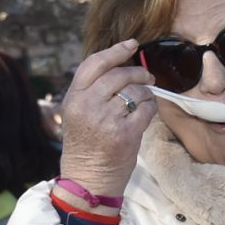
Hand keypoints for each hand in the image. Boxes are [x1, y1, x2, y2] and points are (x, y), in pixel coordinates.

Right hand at [58, 39, 155, 195]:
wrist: (88, 180)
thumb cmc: (86, 147)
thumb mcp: (78, 115)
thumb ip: (93, 92)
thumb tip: (120, 67)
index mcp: (74, 98)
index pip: (94, 64)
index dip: (115, 51)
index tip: (132, 44)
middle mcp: (88, 106)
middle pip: (119, 75)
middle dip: (138, 73)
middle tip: (148, 78)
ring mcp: (106, 119)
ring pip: (135, 91)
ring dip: (146, 93)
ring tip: (145, 101)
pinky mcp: (125, 133)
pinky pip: (146, 109)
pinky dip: (151, 108)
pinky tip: (147, 114)